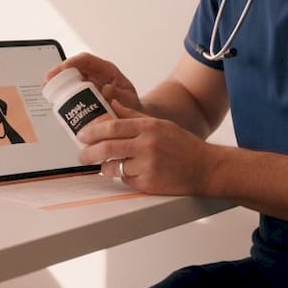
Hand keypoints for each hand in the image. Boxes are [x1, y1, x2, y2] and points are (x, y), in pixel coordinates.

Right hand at [45, 52, 143, 113]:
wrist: (132, 118)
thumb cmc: (132, 107)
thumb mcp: (129, 101)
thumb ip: (120, 95)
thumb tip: (107, 90)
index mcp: (106, 71)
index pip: (85, 60)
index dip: (72, 62)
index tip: (61, 70)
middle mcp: (95, 75)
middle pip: (73, 67)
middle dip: (58, 72)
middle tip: (47, 82)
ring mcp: (88, 84)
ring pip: (69, 78)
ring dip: (57, 83)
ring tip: (47, 91)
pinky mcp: (83, 95)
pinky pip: (70, 91)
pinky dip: (62, 95)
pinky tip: (54, 101)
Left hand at [78, 99, 213, 195]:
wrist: (205, 168)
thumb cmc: (183, 145)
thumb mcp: (159, 124)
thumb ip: (133, 116)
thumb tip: (111, 103)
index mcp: (148, 127)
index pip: (112, 127)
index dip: (92, 131)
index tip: (82, 135)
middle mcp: (147, 145)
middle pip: (107, 148)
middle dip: (88, 153)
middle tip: (82, 155)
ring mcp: (147, 166)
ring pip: (114, 167)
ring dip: (105, 167)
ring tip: (105, 165)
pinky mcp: (148, 184)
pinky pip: (126, 180)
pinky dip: (124, 177)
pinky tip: (132, 173)